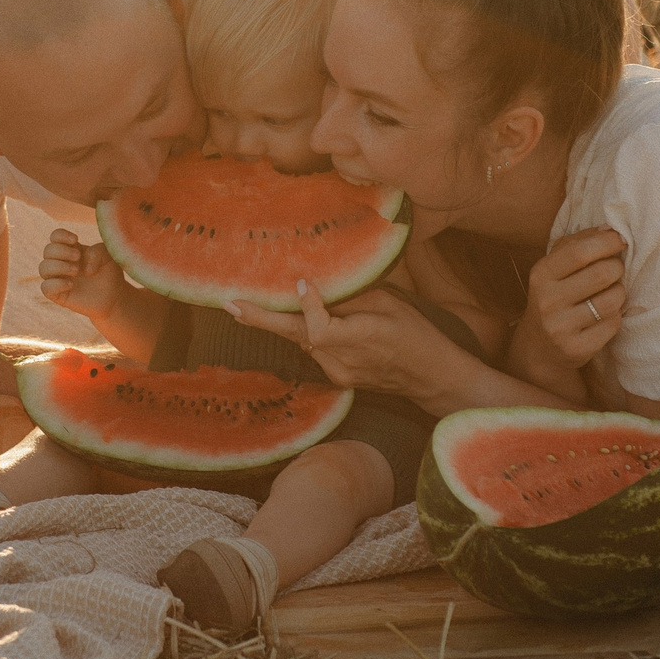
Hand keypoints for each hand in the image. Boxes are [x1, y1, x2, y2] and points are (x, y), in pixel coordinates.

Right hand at [38, 229, 127, 321]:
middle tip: (77, 256)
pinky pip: (45, 288)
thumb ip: (96, 252)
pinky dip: (56, 284)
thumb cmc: (109, 272)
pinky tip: (71, 284)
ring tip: (76, 271)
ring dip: (58, 266)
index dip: (61, 235)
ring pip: (43, 268)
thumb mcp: (107, 256)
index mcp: (71, 249)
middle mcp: (61, 263)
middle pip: (48, 250)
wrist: (115, 296)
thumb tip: (82, 266)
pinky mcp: (59, 295)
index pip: (55, 237)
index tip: (76, 240)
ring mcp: (58, 279)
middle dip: (61, 251)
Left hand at [227, 282, 462, 400]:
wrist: (430, 376)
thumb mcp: (389, 304)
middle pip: (296, 336)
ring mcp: (338, 373)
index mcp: (359, 340)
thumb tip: (316, 281)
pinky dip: (305, 331)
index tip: (302, 282)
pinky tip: (300, 317)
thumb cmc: (415, 333)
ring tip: (246, 305)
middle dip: (260, 319)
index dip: (307, 305)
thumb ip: (352, 295)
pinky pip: (315, 349)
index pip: (319, 328)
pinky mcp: (338, 378)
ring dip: (282, 322)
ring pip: (304, 341)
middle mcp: (343, 362)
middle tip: (229, 304)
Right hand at [519, 227, 626, 378]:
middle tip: (614, 271)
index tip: (621, 240)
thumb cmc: (553, 297)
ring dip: (619, 293)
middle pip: (602, 274)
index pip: (580, 252)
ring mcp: (560, 327)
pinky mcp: (576, 349)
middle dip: (617, 268)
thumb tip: (611, 229)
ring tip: (610, 293)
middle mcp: (547, 301)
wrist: (538, 348)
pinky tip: (604, 316)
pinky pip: (613, 324)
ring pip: (613, 300)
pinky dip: (615, 316)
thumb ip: (578, 244)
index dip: (607, 242)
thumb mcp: (553, 268)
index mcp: (541, 274)